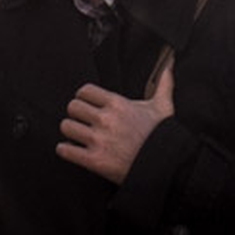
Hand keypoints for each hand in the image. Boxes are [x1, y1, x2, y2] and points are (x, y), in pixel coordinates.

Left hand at [56, 67, 172, 185]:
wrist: (168, 166)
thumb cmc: (163, 137)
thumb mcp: (164, 108)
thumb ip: (164, 85)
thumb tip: (169, 68)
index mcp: (118, 104)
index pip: (85, 91)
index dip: (83, 97)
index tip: (86, 104)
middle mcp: (106, 120)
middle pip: (72, 107)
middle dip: (75, 114)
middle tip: (81, 120)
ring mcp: (99, 140)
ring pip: (66, 127)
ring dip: (70, 131)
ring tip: (76, 135)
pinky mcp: (95, 161)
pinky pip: (66, 150)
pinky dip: (65, 150)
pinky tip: (72, 150)